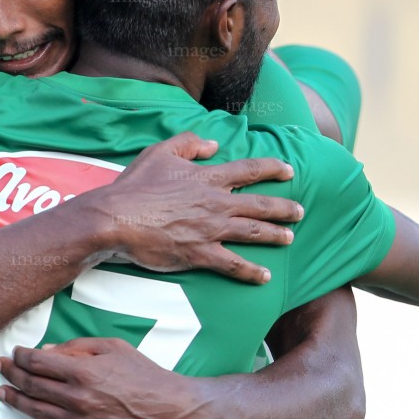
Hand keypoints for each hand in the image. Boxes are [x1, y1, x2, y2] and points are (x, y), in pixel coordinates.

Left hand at [0, 338, 204, 418]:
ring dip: (15, 402)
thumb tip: (45, 352)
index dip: (21, 357)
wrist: (173, 410)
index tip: (14, 354)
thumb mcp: (114, 348)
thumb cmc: (145, 374)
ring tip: (3, 394)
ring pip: (37, 412)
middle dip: (11, 375)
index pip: (38, 363)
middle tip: (0, 369)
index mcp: (84, 371)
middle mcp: (78, 398)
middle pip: (32, 386)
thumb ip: (77, 347)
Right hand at [82, 132, 302, 283]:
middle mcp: (216, 203)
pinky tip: (265, 276)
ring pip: (253, 232)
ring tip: (290, 238)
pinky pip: (234, 264)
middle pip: (260, 204)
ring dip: (275, 235)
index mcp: (208, 177)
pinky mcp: (201, 254)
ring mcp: (211, 230)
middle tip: (300, 211)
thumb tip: (213, 145)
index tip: (289, 170)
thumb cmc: (136, 185)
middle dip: (284, 208)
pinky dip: (251, 271)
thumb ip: (189, 142)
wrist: (117, 218)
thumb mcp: (160, 151)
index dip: (273, 168)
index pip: (249, 170)